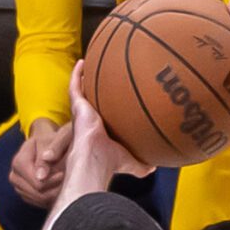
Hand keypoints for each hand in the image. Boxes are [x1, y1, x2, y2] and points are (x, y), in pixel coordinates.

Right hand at [9, 118, 72, 207]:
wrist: (44, 144)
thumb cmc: (50, 140)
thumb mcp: (53, 140)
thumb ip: (49, 154)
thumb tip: (41, 175)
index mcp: (19, 162)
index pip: (37, 183)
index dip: (53, 181)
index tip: (65, 174)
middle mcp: (15, 176)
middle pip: (38, 194)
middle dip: (55, 189)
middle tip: (68, 181)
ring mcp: (19, 187)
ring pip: (39, 201)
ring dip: (55, 195)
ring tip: (65, 183)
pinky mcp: (26, 195)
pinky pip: (40, 204)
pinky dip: (51, 199)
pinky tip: (59, 189)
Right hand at [68, 59, 153, 180]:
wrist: (95, 158)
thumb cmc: (109, 162)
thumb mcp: (131, 162)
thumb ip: (142, 165)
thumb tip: (155, 167)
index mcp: (102, 132)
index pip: (105, 117)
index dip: (109, 109)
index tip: (117, 99)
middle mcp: (91, 120)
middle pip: (94, 102)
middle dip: (97, 91)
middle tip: (105, 78)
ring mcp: (82, 112)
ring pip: (83, 91)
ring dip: (86, 79)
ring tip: (92, 65)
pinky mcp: (76, 105)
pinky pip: (74, 86)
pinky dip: (76, 74)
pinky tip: (82, 62)